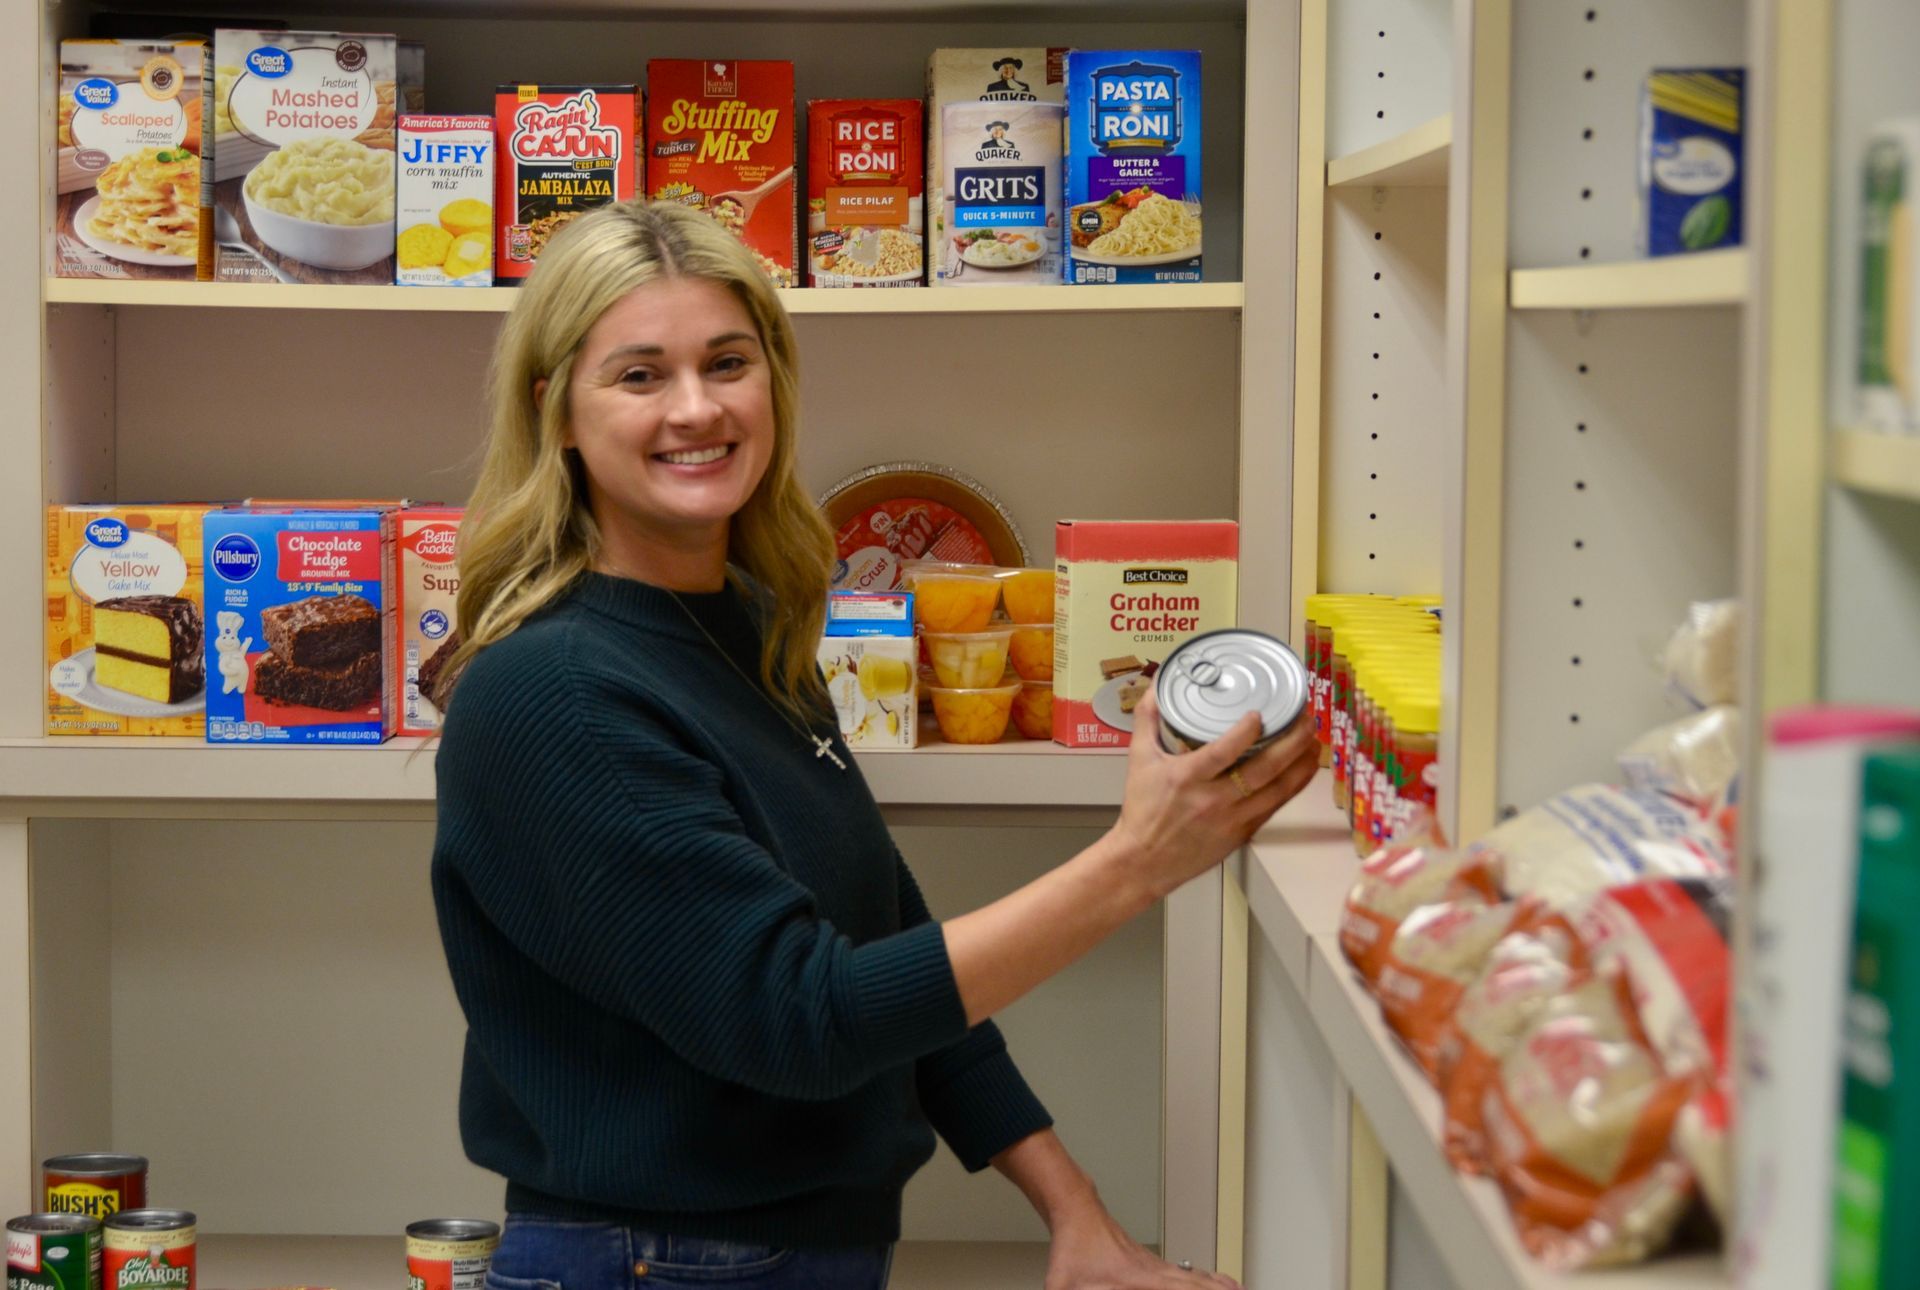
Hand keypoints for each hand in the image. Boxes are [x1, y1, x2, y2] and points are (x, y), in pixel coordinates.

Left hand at [1044, 1196, 1241, 1289]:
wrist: (1077, 1213)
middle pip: (1200, 1285)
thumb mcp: (1063, 1285)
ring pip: (1199, 1277)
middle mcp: (1157, 1272)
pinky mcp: (1154, 1263)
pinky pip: (1190, 1273)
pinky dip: (1210, 1278)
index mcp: (1141, 1281)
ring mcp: (1158, 1266)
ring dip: (1220, 1286)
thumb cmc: (1074, 1249)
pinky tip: (1218, 1282)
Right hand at [1109, 687, 1319, 900]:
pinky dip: (1294, 785)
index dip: (1245, 732)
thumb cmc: (1142, 809)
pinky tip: (1305, 768)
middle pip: (1263, 769)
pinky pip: (1276, 805)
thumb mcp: (1138, 759)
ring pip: (1278, 789)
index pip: (1222, 752)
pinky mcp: (1244, 833)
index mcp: (1187, 777)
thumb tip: (1156, 685)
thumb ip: (1147, 719)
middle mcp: (1214, 799)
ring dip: (1301, 763)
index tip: (1260, 714)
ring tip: (1314, 740)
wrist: (1145, 860)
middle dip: (1291, 741)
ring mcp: (1233, 819)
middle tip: (1306, 718)